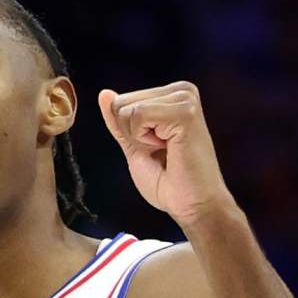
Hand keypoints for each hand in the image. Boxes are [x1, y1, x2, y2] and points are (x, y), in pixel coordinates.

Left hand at [98, 82, 235, 225]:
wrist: (194, 206)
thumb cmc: (169, 182)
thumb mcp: (134, 146)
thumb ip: (119, 121)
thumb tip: (104, 94)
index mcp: (172, 96)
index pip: (120, 101)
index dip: (129, 133)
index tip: (157, 149)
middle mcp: (181, 91)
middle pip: (121, 103)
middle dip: (132, 134)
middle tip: (162, 152)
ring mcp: (185, 98)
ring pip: (128, 110)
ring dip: (140, 139)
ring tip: (168, 151)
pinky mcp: (185, 112)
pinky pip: (138, 116)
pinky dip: (145, 140)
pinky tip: (170, 148)